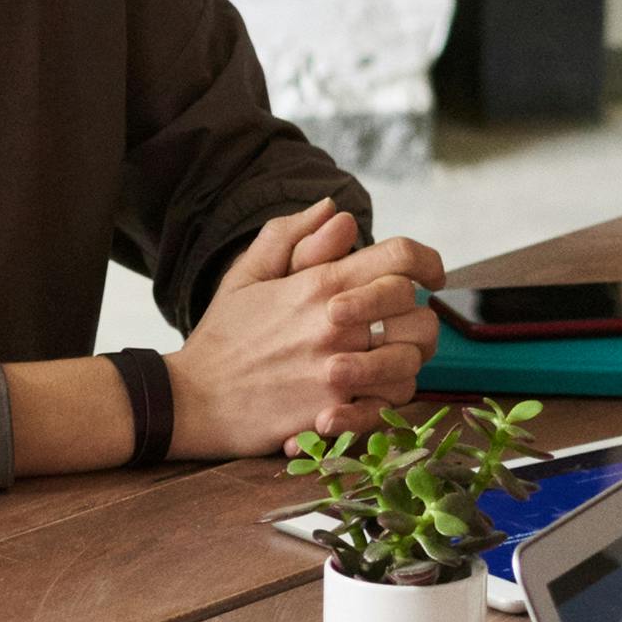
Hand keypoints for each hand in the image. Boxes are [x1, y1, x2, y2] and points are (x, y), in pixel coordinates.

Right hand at [166, 204, 445, 456]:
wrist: (191, 399)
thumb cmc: (222, 336)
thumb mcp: (245, 275)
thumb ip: (291, 237)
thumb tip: (334, 210)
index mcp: (319, 284)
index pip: (401, 258)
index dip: (427, 261)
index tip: (430, 276)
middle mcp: (336, 324)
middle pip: (418, 311)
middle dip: (416, 315)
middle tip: (400, 324)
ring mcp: (338, 370)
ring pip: (413, 361)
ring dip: (405, 359)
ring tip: (384, 360)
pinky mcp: (334, 411)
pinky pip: (389, 404)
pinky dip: (386, 398)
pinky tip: (368, 392)